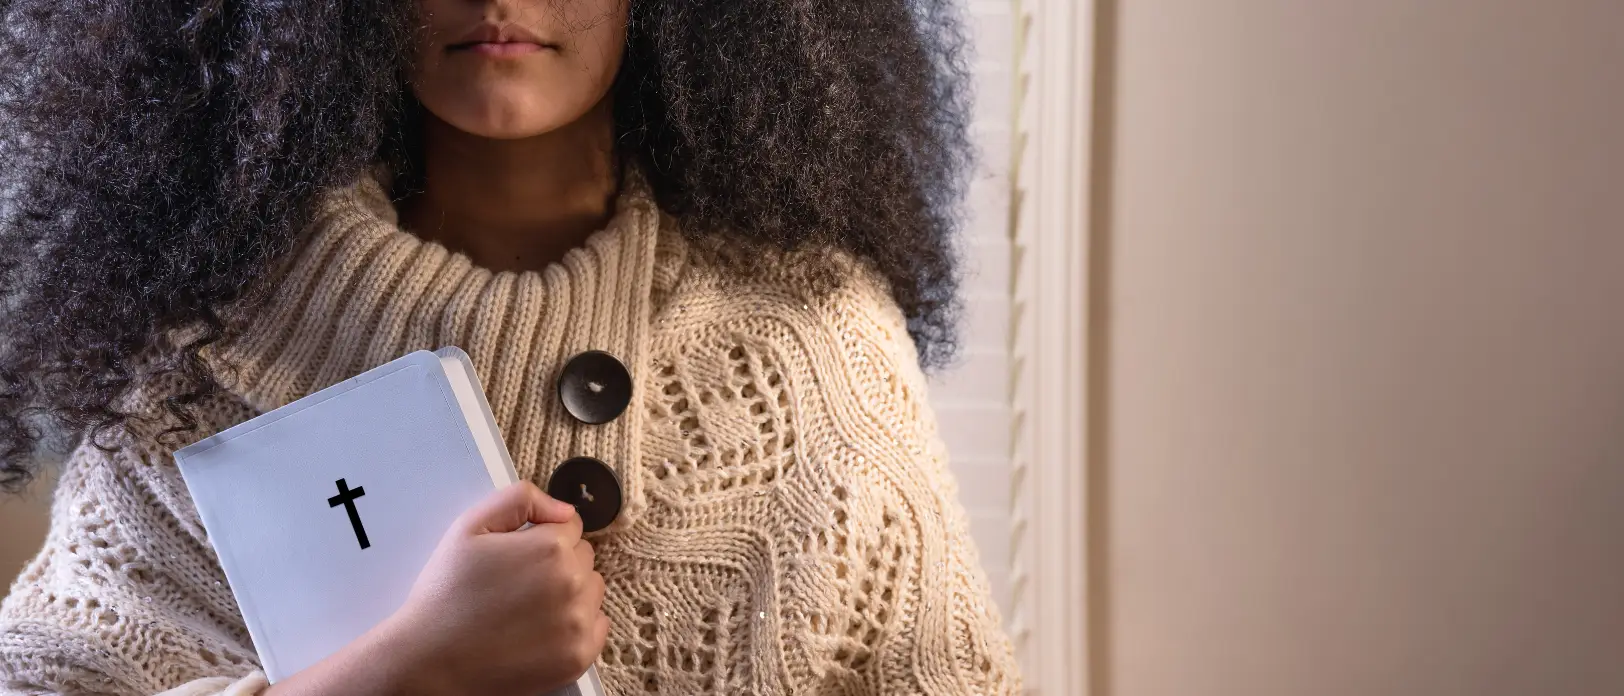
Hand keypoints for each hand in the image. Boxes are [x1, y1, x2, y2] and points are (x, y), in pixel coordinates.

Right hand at [265, 482, 606, 695]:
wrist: (430, 660)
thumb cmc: (446, 594)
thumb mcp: (470, 526)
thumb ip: (520, 499)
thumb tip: (564, 509)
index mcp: (550, 547)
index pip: (571, 526)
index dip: (543, 536)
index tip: (519, 555)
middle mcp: (572, 583)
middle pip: (584, 557)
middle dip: (558, 563)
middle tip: (518, 583)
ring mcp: (578, 623)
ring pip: (592, 590)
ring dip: (571, 593)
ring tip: (527, 607)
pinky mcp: (578, 656)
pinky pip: (596, 626)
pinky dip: (576, 626)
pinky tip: (541, 629)